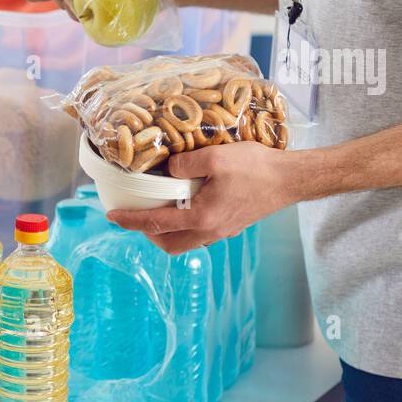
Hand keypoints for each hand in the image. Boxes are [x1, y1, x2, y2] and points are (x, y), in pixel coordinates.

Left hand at [107, 143, 296, 254]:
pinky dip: (185, 228)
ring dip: (167, 233)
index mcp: (200, 218)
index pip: (155, 224)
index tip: (111, 216)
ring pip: (185, 243)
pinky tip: (186, 208)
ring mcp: (222, 232)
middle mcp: (209, 231)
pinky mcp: (232, 226)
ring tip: (158, 212)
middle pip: (169, 244)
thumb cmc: (256, 168)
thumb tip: (168, 170)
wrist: (290, 180)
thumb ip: (184, 163)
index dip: (130, 220)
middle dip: (147, 233)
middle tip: (135, 215)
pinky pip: (200, 236)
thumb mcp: (214, 157)